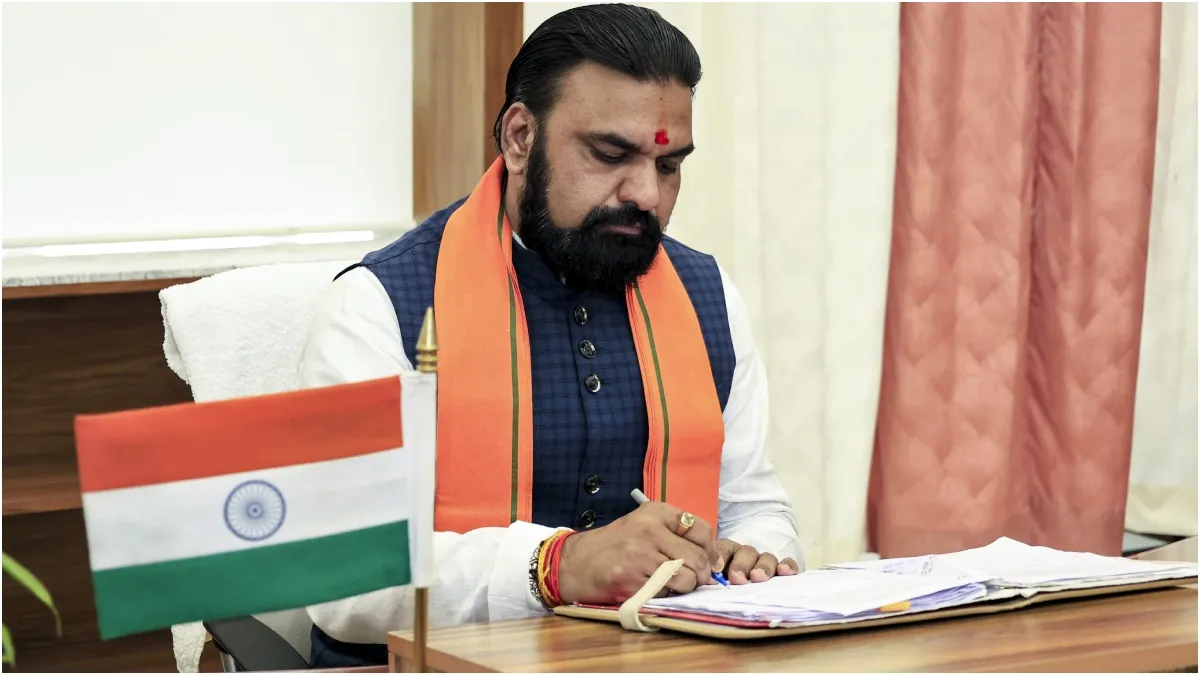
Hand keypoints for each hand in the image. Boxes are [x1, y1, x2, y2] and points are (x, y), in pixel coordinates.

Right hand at [557, 502, 721, 604]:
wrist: (575, 563)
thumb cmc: (614, 545)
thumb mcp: (643, 525)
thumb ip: (676, 535)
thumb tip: (714, 560)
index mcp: (655, 512)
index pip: (701, 529)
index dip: (708, 548)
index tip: (704, 559)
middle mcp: (650, 530)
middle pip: (698, 557)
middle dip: (700, 574)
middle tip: (691, 578)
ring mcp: (641, 556)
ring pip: (687, 578)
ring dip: (684, 587)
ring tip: (669, 583)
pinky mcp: (634, 581)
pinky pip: (668, 592)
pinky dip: (665, 595)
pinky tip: (651, 588)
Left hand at [715, 539, 798, 583]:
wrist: (747, 588)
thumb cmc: (722, 585)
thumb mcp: (712, 580)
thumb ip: (708, 579)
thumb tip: (705, 581)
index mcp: (726, 553)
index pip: (723, 549)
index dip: (721, 557)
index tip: (718, 571)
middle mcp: (746, 555)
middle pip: (746, 552)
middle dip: (742, 565)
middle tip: (738, 579)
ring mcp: (765, 562)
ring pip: (766, 558)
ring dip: (763, 567)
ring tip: (758, 577)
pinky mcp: (782, 570)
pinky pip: (788, 564)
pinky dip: (787, 566)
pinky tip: (785, 572)